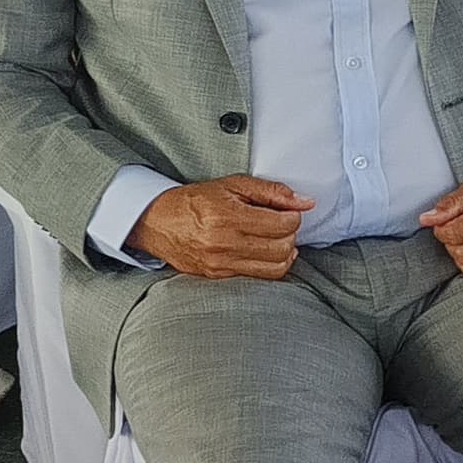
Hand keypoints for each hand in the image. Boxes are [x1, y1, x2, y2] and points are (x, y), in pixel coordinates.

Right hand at [130, 176, 314, 279]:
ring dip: (285, 251)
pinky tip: (266, 252)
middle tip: (282, 223)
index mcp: (227, 217)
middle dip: (290, 234)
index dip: (293, 216)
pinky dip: (271, 265)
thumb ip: (271, 192)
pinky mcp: (218, 276)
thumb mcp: (232, 185)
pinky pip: (259, 277)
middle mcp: (223, 244)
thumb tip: (305, 202)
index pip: (282, 224)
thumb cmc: (194, 201)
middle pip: (282, 247)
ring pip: (275, 267)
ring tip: (276, 238)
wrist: (156, 222)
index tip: (288, 211)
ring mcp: (220, 263)